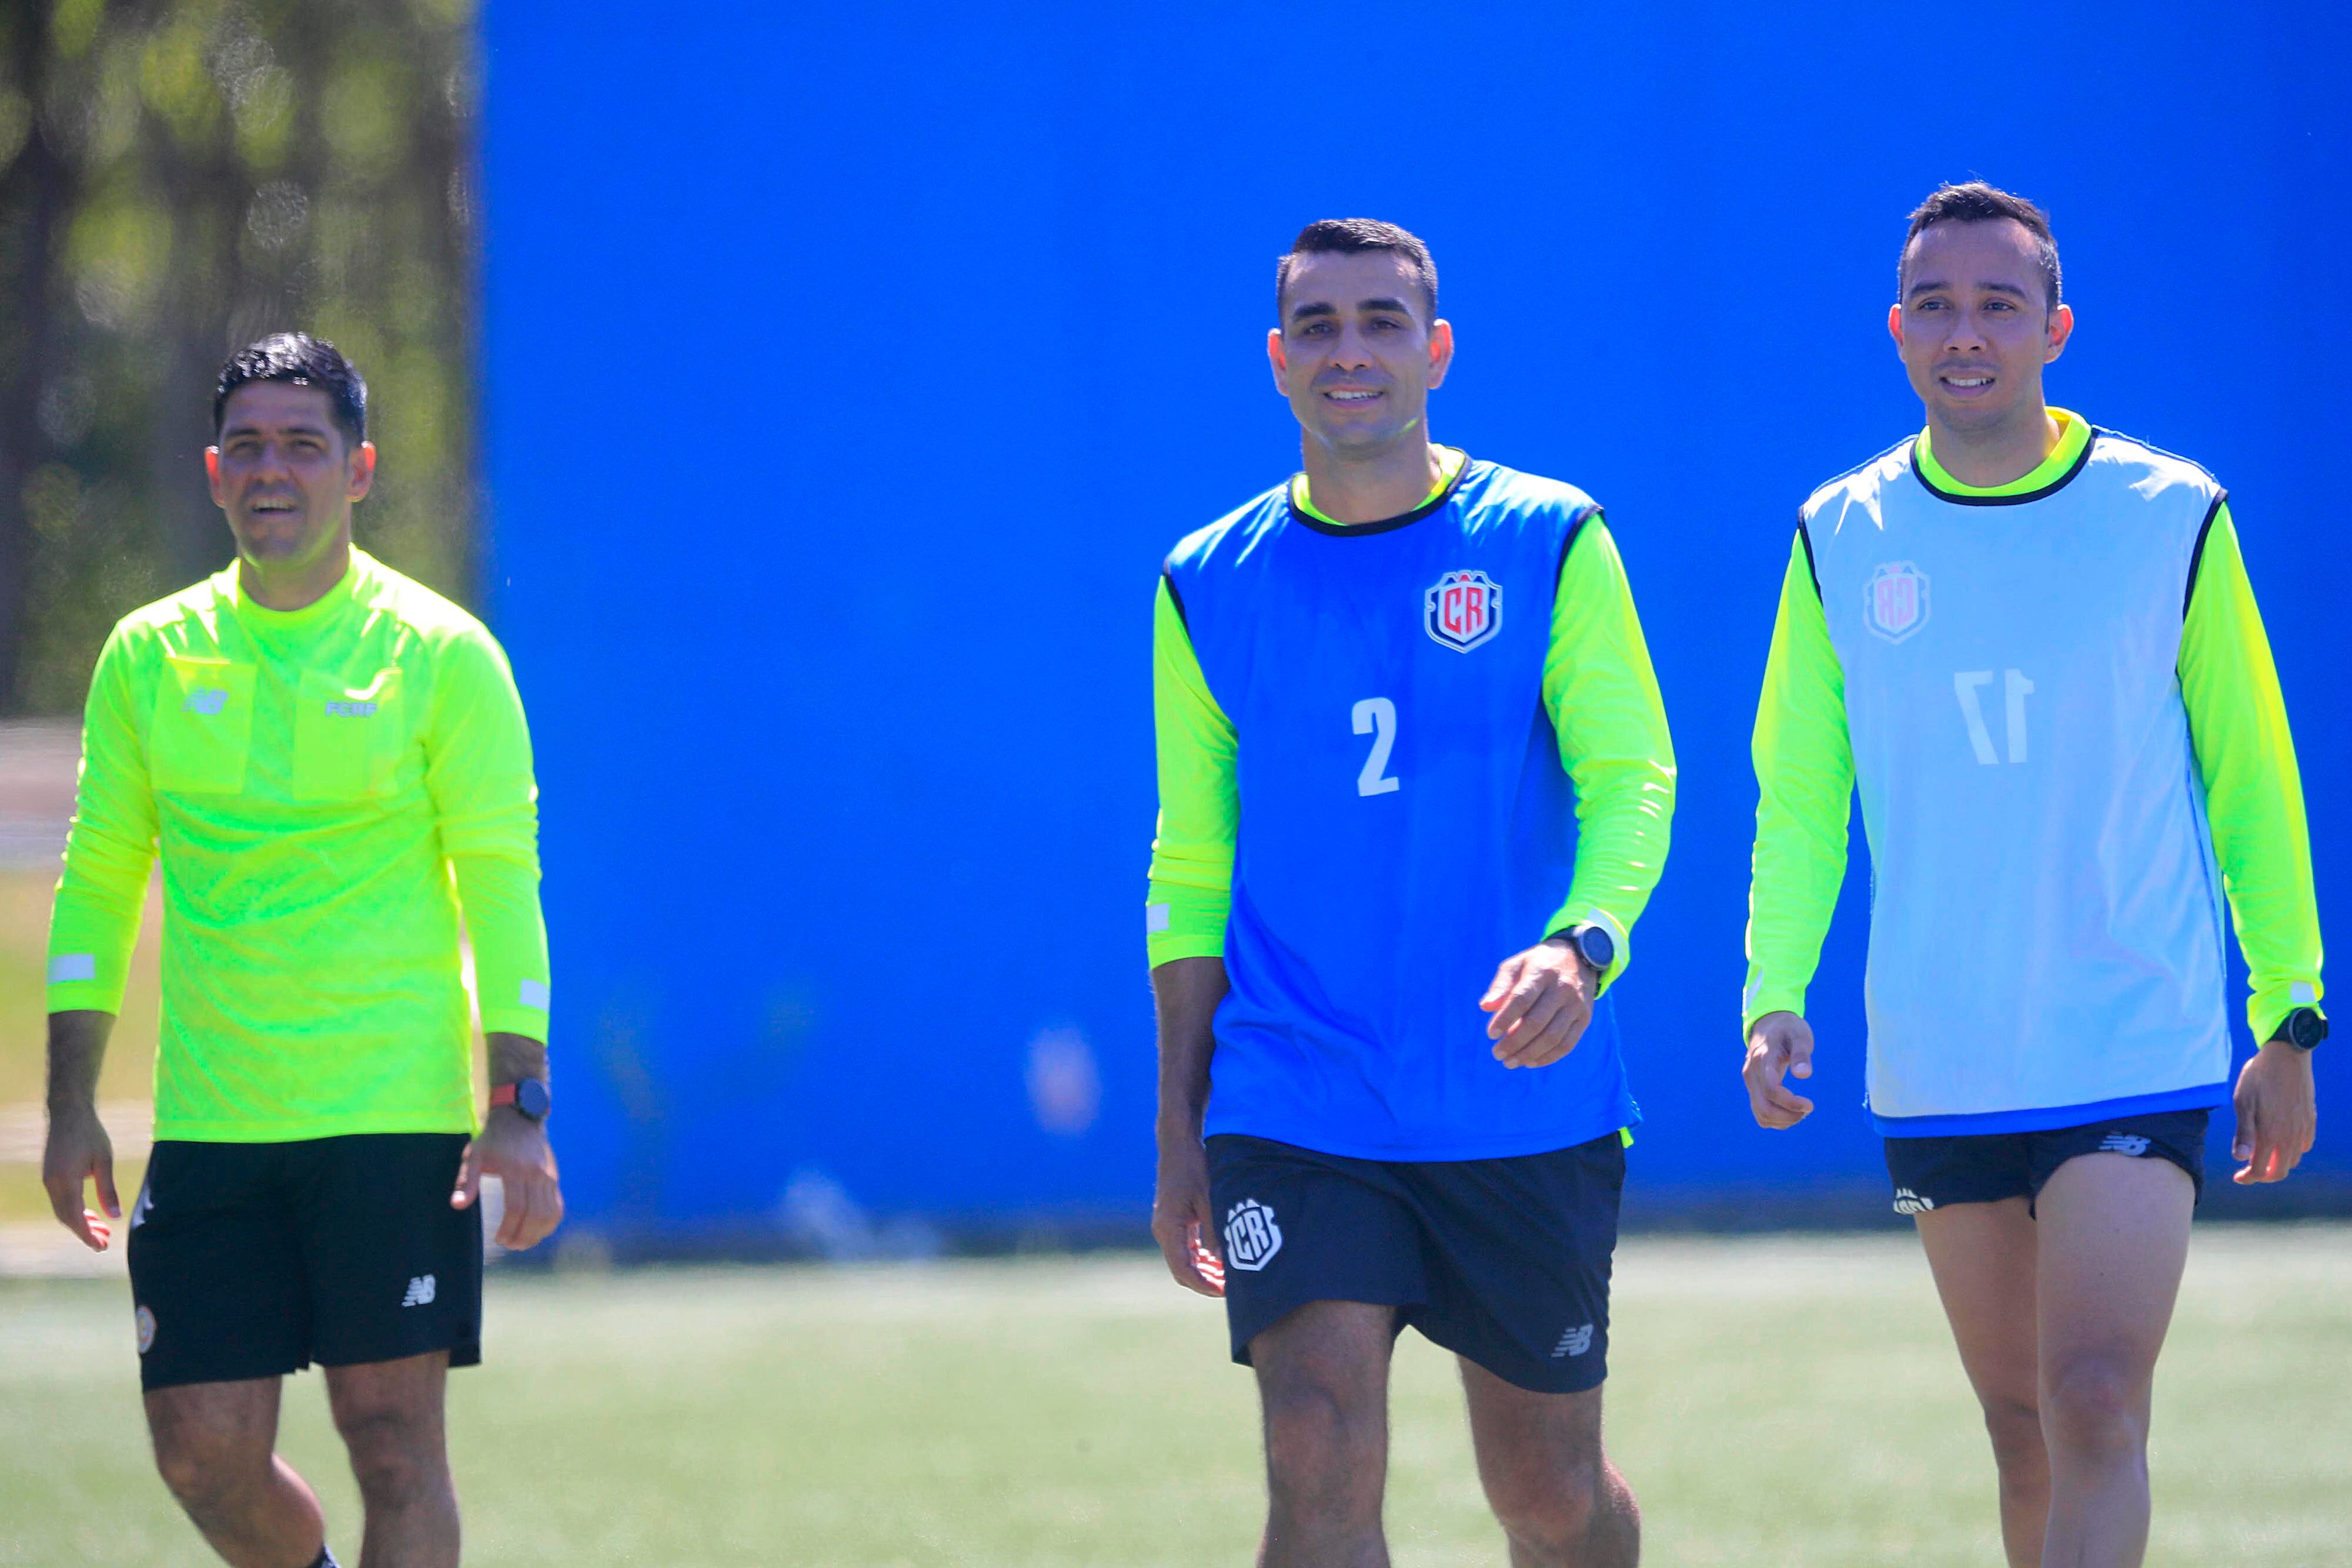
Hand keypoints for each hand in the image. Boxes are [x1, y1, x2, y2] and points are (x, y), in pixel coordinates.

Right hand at [42, 1101, 119, 1251]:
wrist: (69, 1113)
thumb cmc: (90, 1134)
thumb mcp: (104, 1162)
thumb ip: (108, 1190)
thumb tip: (114, 1217)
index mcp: (65, 1182)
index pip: (75, 1217)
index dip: (87, 1235)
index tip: (101, 1246)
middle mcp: (52, 1184)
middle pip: (66, 1218)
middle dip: (85, 1232)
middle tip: (105, 1242)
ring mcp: (48, 1180)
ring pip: (62, 1210)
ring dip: (80, 1222)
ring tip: (101, 1230)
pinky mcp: (50, 1175)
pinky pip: (60, 1200)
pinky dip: (74, 1210)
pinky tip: (89, 1213)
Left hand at [453, 1105, 563, 1248]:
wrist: (520, 1119)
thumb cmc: (493, 1140)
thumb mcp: (474, 1155)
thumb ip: (466, 1181)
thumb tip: (457, 1205)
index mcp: (514, 1169)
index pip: (517, 1208)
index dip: (509, 1229)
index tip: (498, 1240)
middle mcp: (536, 1174)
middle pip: (536, 1214)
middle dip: (524, 1236)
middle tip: (510, 1245)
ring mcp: (549, 1176)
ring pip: (551, 1213)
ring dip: (539, 1233)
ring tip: (523, 1243)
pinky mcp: (555, 1178)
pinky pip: (558, 1206)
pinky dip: (550, 1223)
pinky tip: (537, 1231)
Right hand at [1150, 1135, 1224, 1296]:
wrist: (1178, 1143)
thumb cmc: (1193, 1167)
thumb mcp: (1209, 1199)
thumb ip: (1215, 1232)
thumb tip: (1225, 1263)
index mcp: (1168, 1228)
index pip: (1183, 1270)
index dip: (1204, 1285)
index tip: (1224, 1293)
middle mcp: (1164, 1231)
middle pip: (1182, 1269)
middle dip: (1206, 1281)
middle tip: (1232, 1289)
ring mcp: (1168, 1226)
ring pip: (1185, 1260)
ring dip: (1205, 1270)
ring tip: (1230, 1277)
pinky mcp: (1175, 1220)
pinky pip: (1187, 1247)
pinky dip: (1203, 1257)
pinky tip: (1221, 1260)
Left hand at [1479, 939, 1596, 1068]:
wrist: (1578, 958)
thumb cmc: (1537, 965)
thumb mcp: (1516, 965)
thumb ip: (1500, 986)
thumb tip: (1485, 1007)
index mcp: (1541, 972)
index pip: (1521, 999)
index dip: (1505, 1019)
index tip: (1491, 1034)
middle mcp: (1562, 988)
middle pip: (1536, 1022)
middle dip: (1514, 1042)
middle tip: (1497, 1054)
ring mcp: (1576, 1005)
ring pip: (1553, 1037)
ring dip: (1529, 1054)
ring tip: (1510, 1062)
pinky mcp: (1584, 1018)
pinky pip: (1567, 1044)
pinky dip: (1548, 1057)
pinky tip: (1530, 1062)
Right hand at [1743, 1011, 1815, 1128]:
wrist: (1769, 1024)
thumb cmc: (1788, 1030)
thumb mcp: (1799, 1036)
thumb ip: (1801, 1054)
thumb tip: (1804, 1075)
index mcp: (1763, 1059)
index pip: (1772, 1090)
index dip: (1791, 1103)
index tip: (1810, 1105)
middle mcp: (1751, 1073)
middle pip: (1765, 1108)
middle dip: (1789, 1117)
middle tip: (1808, 1109)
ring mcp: (1750, 1082)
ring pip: (1761, 1115)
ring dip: (1783, 1121)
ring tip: (1801, 1111)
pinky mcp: (1752, 1087)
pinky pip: (1760, 1113)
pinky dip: (1776, 1119)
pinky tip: (1791, 1111)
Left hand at [2232, 1040, 2315, 1184]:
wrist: (2286, 1057)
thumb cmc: (2258, 1078)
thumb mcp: (2243, 1103)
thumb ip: (2243, 1133)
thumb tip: (2240, 1158)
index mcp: (2270, 1135)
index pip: (2261, 1171)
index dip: (2248, 1178)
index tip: (2238, 1176)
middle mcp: (2290, 1137)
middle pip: (2280, 1171)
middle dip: (2264, 1176)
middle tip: (2249, 1170)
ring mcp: (2303, 1129)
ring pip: (2293, 1159)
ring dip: (2278, 1163)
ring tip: (2263, 1156)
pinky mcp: (2310, 1120)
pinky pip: (2304, 1145)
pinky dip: (2293, 1151)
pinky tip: (2281, 1142)